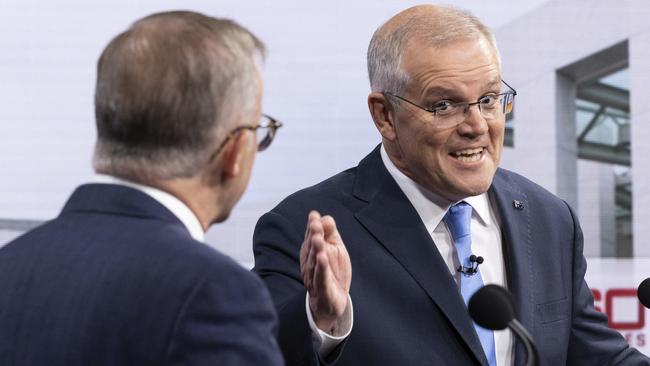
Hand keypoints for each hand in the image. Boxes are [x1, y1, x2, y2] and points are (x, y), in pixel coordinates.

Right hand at [300, 210, 351, 333]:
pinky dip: (321, 269)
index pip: (311, 237)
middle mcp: (310, 264)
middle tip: (315, 223)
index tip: (314, 216)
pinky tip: (322, 259)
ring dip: (316, 250)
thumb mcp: (335, 249)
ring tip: (318, 239)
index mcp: (312, 252)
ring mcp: (315, 277)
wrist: (331, 302)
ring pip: (315, 263)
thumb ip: (330, 232)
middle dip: (313, 235)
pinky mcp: (323, 290)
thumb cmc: (333, 271)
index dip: (312, 227)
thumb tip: (324, 217)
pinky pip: (321, 278)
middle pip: (311, 248)